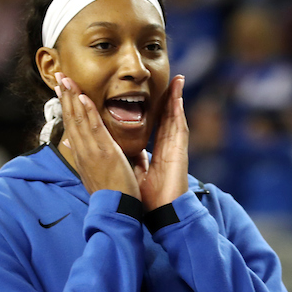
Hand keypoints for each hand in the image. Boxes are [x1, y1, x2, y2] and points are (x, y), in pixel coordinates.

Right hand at [56, 73, 139, 198]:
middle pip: (70, 119)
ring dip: (72, 98)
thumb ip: (84, 156)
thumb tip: (71, 143)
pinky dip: (87, 112)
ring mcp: (92, 151)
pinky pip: (94, 128)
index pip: (71, 126)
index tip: (61, 90)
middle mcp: (83, 151)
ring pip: (78, 120)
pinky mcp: (105, 153)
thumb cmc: (110, 194)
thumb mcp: (92, 173)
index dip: (65, 106)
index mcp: (82, 155)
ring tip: (66, 79)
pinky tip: (83, 97)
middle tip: (59, 76)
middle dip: (64, 96)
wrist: (116, 210)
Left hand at [138, 74, 188, 210]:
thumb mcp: (130, 170)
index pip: (152, 124)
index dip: (151, 108)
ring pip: (174, 116)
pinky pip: (179, 124)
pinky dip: (178, 108)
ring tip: (177, 79)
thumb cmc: (146, 197)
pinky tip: (178, 94)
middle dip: (166, 97)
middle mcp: (166, 147)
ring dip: (175, 97)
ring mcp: (174, 147)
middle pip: (165, 116)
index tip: (149, 93)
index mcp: (154, 151)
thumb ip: (126, 156)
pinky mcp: (179, 150)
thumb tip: (112, 145)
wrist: (159, 213)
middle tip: (169, 78)